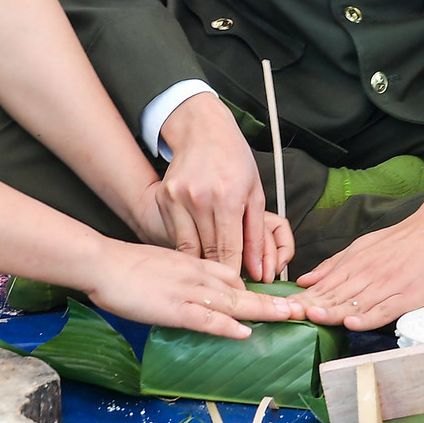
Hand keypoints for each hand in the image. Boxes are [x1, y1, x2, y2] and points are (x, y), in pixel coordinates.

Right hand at [86, 241, 300, 339]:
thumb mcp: (162, 265)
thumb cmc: (126, 266)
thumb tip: (195, 293)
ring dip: (262, 311)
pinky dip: (226, 325)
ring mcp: (186, 291)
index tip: (278, 299)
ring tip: (288, 317)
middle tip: (299, 309)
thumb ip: (182, 276)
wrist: (101, 262)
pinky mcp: (172, 307)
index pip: (232, 276)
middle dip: (272, 300)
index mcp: (194, 264)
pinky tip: (244, 331)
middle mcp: (196, 275)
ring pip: (231, 301)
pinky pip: (205, 317)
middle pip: (241, 288)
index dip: (257, 289)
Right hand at [156, 92, 290, 280]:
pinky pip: (176, 234)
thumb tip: (260, 270)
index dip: (236, 275)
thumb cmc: (234, 160)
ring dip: (202, 262)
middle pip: (209, 252)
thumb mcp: (255, 194)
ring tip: (213, 273)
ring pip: (189, 248)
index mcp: (228, 196)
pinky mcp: (164, 197)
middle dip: (220, 273)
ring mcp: (178, 197)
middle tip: (229, 286)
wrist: (203, 131)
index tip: (241, 292)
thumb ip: (257, 235)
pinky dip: (188, 245)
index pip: (230, 249)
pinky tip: (198, 248)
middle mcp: (200, 197)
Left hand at [297, 188, 423, 330]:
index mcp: (355, 264)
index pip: (324, 287)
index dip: (303, 299)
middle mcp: (368, 276)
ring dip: (333, 313)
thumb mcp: (362, 246)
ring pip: (356, 304)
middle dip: (311, 307)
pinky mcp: (407, 297)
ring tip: (312, 318)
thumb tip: (305, 280)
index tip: (284, 308)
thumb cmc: (400, 240)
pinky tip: (352, 323)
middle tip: (289, 316)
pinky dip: (368, 318)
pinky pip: (384, 310)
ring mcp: (388, 287)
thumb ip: (334, 265)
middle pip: (335, 296)